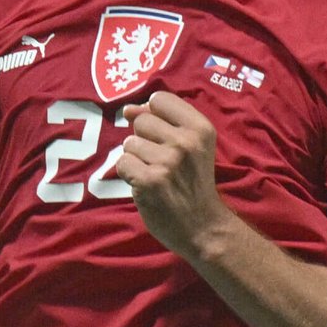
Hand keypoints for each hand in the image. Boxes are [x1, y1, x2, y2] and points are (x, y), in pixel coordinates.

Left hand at [115, 92, 234, 255]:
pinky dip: (129, 175)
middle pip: (141, 121)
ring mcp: (167, 161)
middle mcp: (186, 141)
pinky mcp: (149, 181)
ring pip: (129, 143)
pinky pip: (122, 163)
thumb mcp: (192, 146)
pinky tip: (146, 186)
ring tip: (156, 175)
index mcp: (200, 127)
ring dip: (136, 159)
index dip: (153, 114)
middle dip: (144, 140)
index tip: (162, 135)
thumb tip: (128, 110)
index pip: (159, 99)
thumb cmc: (193, 183)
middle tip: (162, 162)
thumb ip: (162, 121)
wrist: (203, 226)